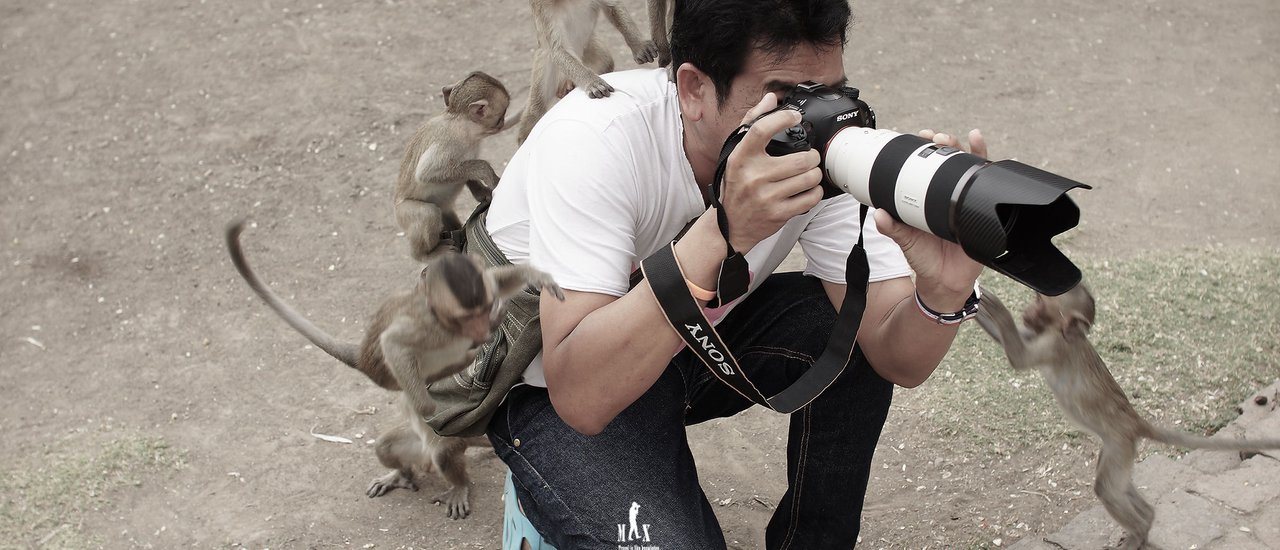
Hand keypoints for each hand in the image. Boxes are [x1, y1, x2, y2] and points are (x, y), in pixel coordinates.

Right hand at [718, 94, 823, 252]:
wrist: (730, 225)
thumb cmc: (736, 186)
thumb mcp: (737, 154)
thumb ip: (752, 123)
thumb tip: (770, 99)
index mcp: (741, 158)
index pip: (761, 129)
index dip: (783, 118)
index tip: (795, 117)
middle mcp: (753, 177)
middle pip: (800, 159)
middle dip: (812, 156)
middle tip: (810, 156)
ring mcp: (766, 197)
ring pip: (809, 178)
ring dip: (814, 174)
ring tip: (808, 173)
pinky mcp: (778, 214)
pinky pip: (810, 198)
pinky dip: (814, 192)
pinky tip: (806, 190)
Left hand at [873, 129, 987, 310]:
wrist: (946, 283)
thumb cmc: (925, 260)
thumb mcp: (907, 243)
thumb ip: (893, 230)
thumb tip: (879, 214)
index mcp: (926, 198)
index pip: (926, 167)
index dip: (925, 149)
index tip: (919, 136)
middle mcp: (946, 196)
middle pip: (949, 161)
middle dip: (945, 143)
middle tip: (937, 137)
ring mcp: (965, 201)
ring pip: (969, 168)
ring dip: (967, 149)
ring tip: (961, 138)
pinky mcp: (982, 210)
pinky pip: (988, 186)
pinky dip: (988, 165)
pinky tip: (982, 148)